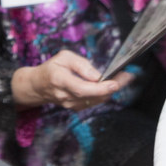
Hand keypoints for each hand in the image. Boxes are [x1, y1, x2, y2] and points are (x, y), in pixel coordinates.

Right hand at [11, 50, 134, 110]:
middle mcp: (66, 96)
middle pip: (93, 96)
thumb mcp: (63, 57)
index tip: (115, 82)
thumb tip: (97, 75)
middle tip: (128, 76)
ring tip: (124, 78)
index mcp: (60, 80)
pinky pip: (94, 102)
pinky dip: (105, 94)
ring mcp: (71, 105)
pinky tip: (112, 85)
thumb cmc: (51, 68)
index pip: (82, 88)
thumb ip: (80, 64)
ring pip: (96, 101)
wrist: (38, 86)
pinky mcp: (76, 108)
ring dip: (112, 90)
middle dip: (113, 87)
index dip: (100, 88)